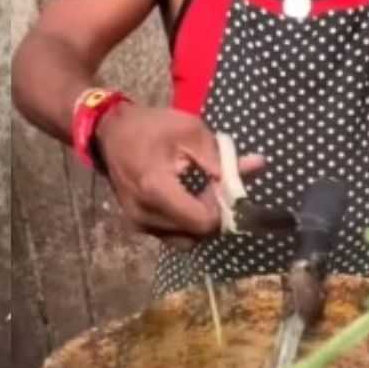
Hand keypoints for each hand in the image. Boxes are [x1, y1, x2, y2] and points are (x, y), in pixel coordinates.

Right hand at [95, 104, 262, 244]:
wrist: (110, 133)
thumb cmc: (151, 127)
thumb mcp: (191, 131)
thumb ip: (223, 156)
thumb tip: (259, 166)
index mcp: (156, 189)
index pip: (203, 222)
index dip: (222, 210)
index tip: (222, 188)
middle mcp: (145, 214)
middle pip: (198, 234)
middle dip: (214, 216)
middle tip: (214, 189)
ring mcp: (139, 224)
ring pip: (187, 240)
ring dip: (200, 221)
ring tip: (199, 192)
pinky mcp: (138, 227)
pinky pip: (173, 236)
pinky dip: (186, 223)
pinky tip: (186, 199)